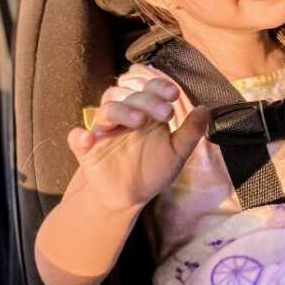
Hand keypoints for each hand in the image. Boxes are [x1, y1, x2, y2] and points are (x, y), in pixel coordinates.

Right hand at [67, 77, 209, 213]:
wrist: (129, 197)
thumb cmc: (152, 170)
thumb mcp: (177, 153)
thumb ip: (190, 131)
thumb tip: (206, 108)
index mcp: (145, 113)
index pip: (149, 89)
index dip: (158, 86)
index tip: (173, 94)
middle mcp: (124, 117)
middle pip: (129, 96)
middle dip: (147, 100)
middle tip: (165, 114)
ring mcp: (104, 131)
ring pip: (107, 109)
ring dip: (122, 110)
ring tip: (138, 122)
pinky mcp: (87, 149)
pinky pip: (77, 138)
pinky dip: (79, 136)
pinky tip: (88, 138)